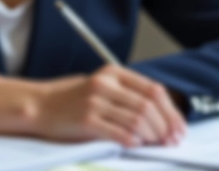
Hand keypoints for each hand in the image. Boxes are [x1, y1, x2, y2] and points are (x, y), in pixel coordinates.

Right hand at [33, 65, 186, 146]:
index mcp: (114, 73)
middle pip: (148, 106)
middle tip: (172, 140)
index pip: (153, 90)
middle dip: (165, 126)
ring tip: (156, 144)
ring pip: (137, 119)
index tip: (179, 127)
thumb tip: (161, 115)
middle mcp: (106, 84)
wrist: (39, 105)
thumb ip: (127, 95)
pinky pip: (119, 132)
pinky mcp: (86, 120)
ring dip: (152, 135)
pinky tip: (137, 145)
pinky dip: (133, 140)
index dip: (171, 111)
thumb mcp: (102, 87)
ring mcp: (96, 101)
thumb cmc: (72, 100)